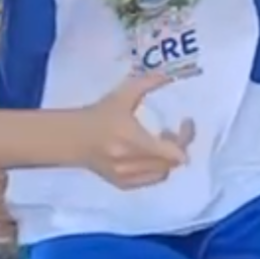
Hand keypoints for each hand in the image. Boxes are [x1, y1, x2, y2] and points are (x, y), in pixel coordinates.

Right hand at [75, 74, 195, 190]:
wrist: (72, 138)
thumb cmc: (99, 114)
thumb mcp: (124, 94)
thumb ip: (149, 82)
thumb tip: (170, 74)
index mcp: (132, 140)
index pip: (173, 151)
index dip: (186, 137)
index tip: (187, 122)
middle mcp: (130, 162)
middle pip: (171, 162)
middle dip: (178, 145)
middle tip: (174, 130)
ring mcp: (125, 176)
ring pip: (163, 172)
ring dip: (168, 157)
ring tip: (162, 141)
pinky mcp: (121, 184)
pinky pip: (150, 179)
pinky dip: (157, 168)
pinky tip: (152, 155)